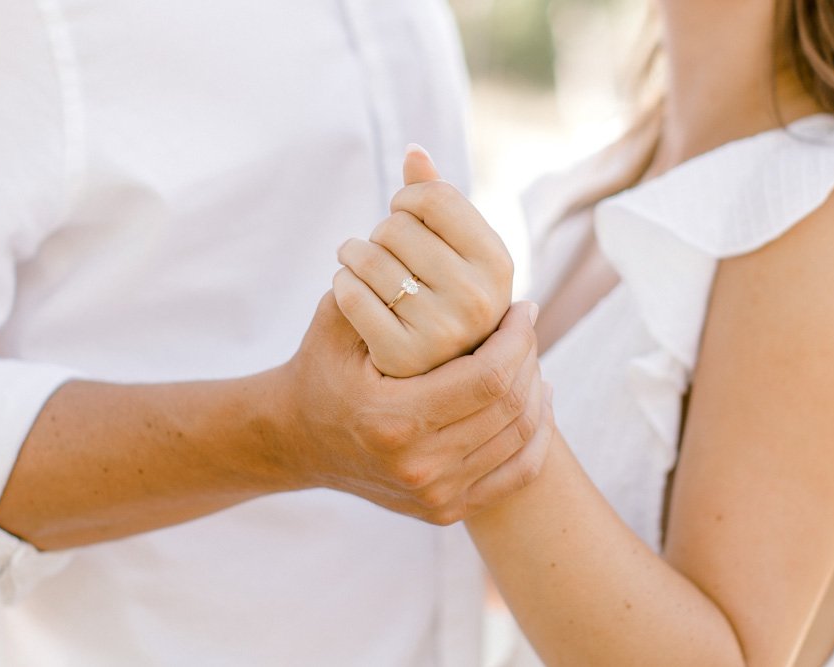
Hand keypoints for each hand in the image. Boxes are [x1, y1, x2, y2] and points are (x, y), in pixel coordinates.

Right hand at [275, 292, 547, 524]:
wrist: (296, 440)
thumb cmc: (319, 369)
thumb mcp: (335, 322)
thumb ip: (382, 288)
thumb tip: (445, 259)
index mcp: (394, 421)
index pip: (489, 378)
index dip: (518, 338)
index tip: (523, 307)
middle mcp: (419, 467)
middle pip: (510, 407)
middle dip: (529, 357)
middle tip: (526, 326)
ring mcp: (435, 495)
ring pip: (520, 438)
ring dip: (535, 390)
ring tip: (529, 355)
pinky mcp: (445, 510)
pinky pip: (517, 474)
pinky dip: (536, 436)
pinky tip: (536, 400)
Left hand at [335, 145, 513, 377]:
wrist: (428, 374)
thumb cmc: (440, 296)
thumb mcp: (452, 250)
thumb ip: (436, 200)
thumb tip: (413, 150)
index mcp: (498, 264)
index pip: (433, 198)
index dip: (404, 198)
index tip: (400, 213)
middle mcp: (479, 300)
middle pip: (396, 227)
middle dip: (380, 233)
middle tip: (381, 251)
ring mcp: (443, 332)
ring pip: (368, 258)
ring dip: (352, 255)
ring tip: (356, 263)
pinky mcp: (402, 357)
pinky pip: (349, 295)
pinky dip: (341, 284)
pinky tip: (349, 289)